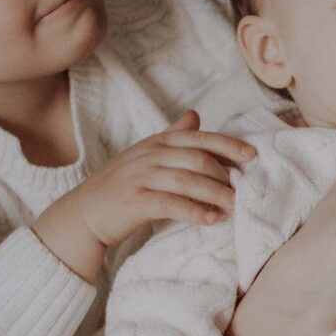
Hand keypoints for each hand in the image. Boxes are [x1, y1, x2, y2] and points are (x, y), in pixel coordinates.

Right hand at [39, 113, 254, 280]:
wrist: (83, 214)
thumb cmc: (121, 186)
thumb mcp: (146, 155)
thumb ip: (172, 137)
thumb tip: (196, 115)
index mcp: (156, 143)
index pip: (198, 138)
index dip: (228, 144)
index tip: (252, 155)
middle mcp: (149, 155)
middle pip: (196, 158)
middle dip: (224, 173)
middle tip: (243, 189)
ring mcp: (140, 177)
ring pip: (187, 180)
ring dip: (215, 193)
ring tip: (233, 205)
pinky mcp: (134, 201)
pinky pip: (170, 204)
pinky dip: (194, 211)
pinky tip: (210, 219)